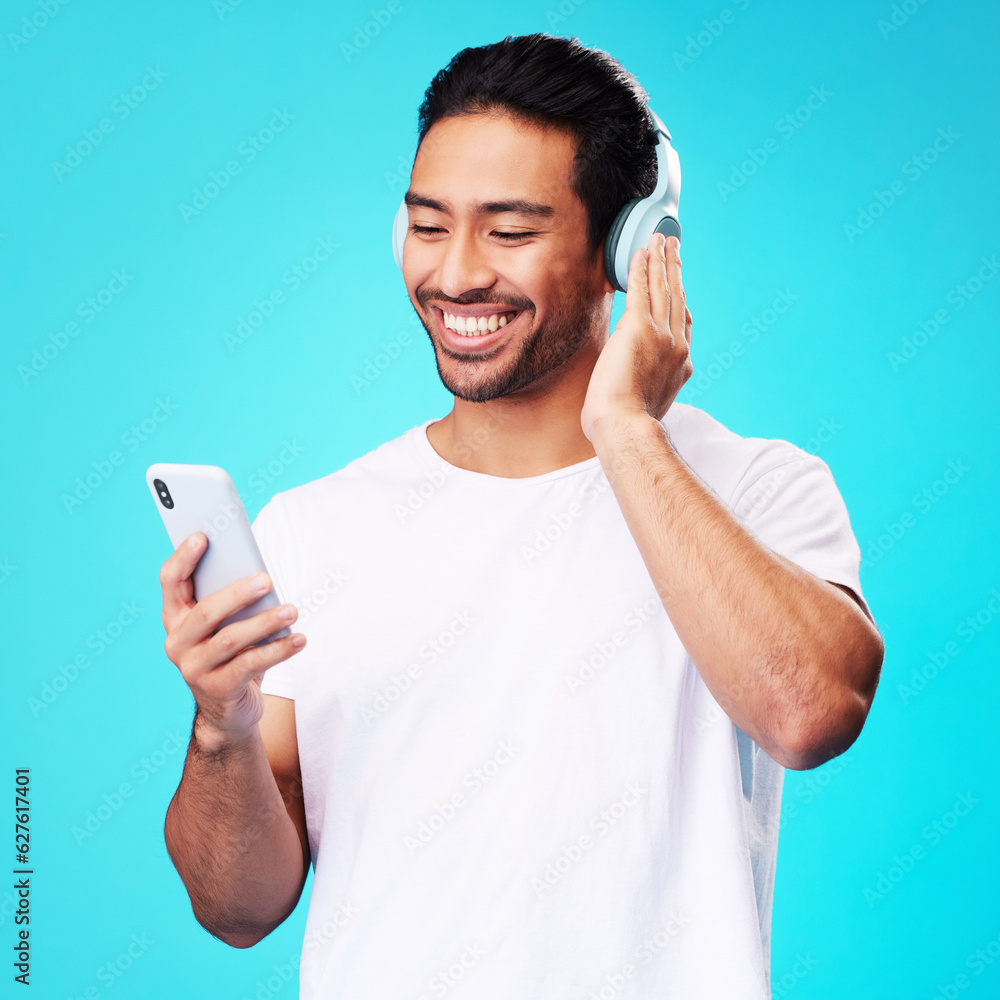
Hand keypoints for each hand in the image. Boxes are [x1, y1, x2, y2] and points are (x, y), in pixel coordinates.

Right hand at [159, 532, 305, 745]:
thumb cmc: (231, 653)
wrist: (227, 710)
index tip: (203, 535)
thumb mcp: (225, 624)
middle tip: (267, 579)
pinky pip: (251, 664)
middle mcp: (177, 641)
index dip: (184, 557)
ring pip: (231, 638)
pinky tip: (299, 639)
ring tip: (292, 610)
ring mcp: (193, 668)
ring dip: (266, 622)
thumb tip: (259, 574)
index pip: (170, 581)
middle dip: (238, 592)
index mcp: (175, 617)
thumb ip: (231, 600)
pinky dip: (279, 650)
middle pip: (206, 611)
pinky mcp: (217, 688)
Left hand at [581, 231, 691, 441]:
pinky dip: (643, 268)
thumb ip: (647, 386)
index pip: (684, 325)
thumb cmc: (625, 425)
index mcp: (680, 366)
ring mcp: (661, 336)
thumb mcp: (646, 403)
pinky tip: (642, 252)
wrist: (624, 426)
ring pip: (664, 289)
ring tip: (661, 239)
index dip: (681, 301)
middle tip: (674, 248)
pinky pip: (643, 289)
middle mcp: (677, 346)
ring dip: (662, 260)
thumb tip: (634, 386)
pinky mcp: (639, 328)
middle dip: (675, 270)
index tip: (679, 287)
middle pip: (678, 299)